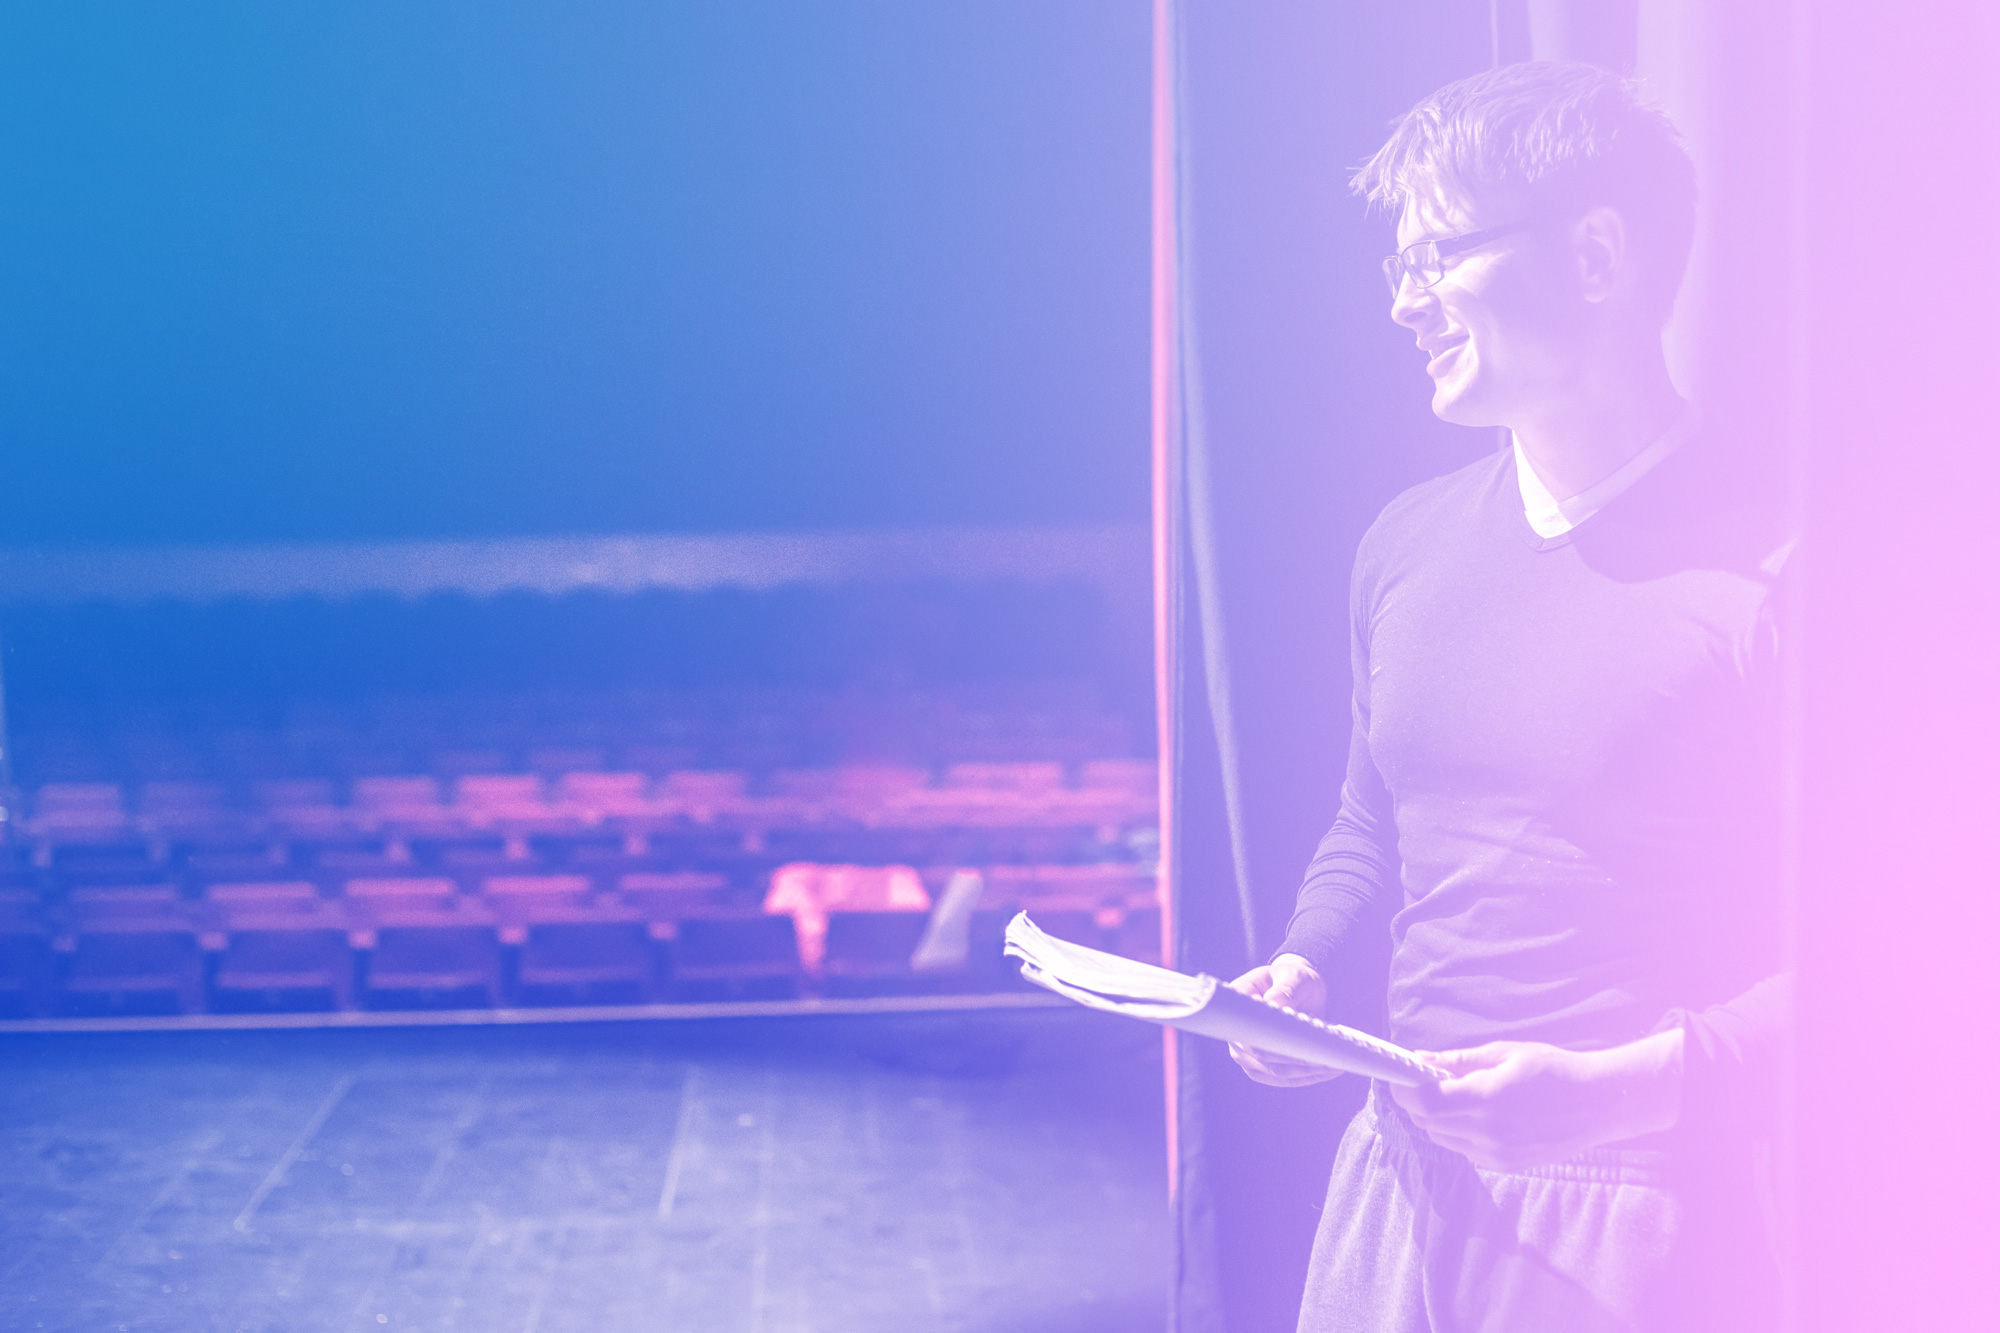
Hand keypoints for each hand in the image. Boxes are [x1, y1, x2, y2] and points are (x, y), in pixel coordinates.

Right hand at [1226, 953, 1338, 1086]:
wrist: (1298, 990)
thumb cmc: (1294, 979)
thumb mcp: (1294, 976)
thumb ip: (1286, 987)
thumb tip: (1275, 1002)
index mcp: (1237, 1002)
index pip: (1247, 1026)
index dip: (1270, 1038)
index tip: (1302, 1041)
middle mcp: (1235, 1030)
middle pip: (1262, 1055)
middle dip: (1297, 1059)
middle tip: (1328, 1057)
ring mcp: (1245, 1052)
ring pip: (1275, 1071)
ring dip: (1306, 1072)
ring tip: (1335, 1065)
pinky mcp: (1260, 1067)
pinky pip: (1283, 1079)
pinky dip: (1307, 1077)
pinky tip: (1329, 1071)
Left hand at [1388, 1029, 1683, 1171]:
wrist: (1599, 1105)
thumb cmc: (1553, 1070)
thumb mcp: (1506, 1053)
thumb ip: (1459, 1061)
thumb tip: (1420, 1059)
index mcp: (1487, 1100)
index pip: (1425, 1103)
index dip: (1404, 1089)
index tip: (1399, 1073)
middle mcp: (1488, 1133)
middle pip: (1428, 1122)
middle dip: (1416, 1101)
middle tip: (1422, 1079)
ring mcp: (1496, 1154)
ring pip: (1442, 1138)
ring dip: (1435, 1117)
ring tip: (1453, 1094)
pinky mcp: (1504, 1165)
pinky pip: (1463, 1149)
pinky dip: (1456, 1131)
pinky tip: (1474, 1114)